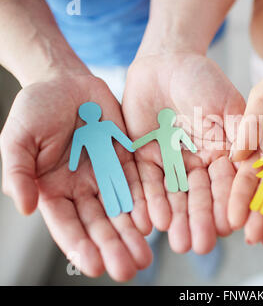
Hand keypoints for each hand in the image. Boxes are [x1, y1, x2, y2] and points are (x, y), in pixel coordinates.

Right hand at [0, 73, 151, 280]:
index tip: (95, 266)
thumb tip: (24, 207)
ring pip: (122, 210)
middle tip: (129, 269)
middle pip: (100, 224)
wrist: (66, 82)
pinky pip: (139, 183)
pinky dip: (146, 202)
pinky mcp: (127, 159)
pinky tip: (156, 220)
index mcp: (54, 189)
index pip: (67, 224)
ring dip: (134, 233)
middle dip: (114, 247)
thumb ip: (18, 171)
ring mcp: (107, 175)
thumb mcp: (18, 138)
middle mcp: (83, 189)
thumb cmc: (36, 108)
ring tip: (147, 256)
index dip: (80, 245)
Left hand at [122, 53, 245, 253]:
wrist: (165, 62)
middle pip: (200, 196)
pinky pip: (145, 182)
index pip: (227, 182)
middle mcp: (198, 163)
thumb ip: (240, 131)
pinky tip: (151, 221)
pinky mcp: (144, 158)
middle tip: (200, 245)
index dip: (228, 203)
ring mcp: (171, 162)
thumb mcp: (225, 102)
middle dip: (200, 220)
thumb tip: (258, 161)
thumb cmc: (202, 77)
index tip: (229, 225)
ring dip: (176, 219)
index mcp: (223, 152)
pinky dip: (147, 201)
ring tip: (178, 242)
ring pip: (174, 195)